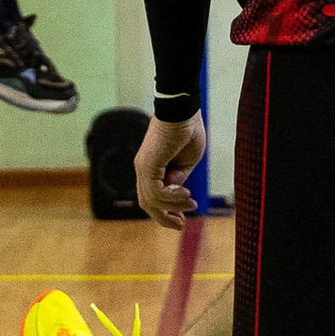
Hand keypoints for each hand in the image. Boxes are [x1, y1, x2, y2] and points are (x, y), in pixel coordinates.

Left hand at [134, 112, 204, 228]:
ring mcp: (143, 167)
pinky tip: (187, 195)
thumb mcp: (187, 161)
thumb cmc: (188, 129)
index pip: (152, 197)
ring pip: (151, 201)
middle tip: (181, 225)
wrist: (183, 109)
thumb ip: (179, 178)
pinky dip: (171, 198)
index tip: (182, 220)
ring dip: (173, 208)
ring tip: (191, 204)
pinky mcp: (147, 165)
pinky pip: (156, 192)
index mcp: (151, 168)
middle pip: (147, 203)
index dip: (166, 211)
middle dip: (164, 218)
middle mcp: (143, 169)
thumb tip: (175, 195)